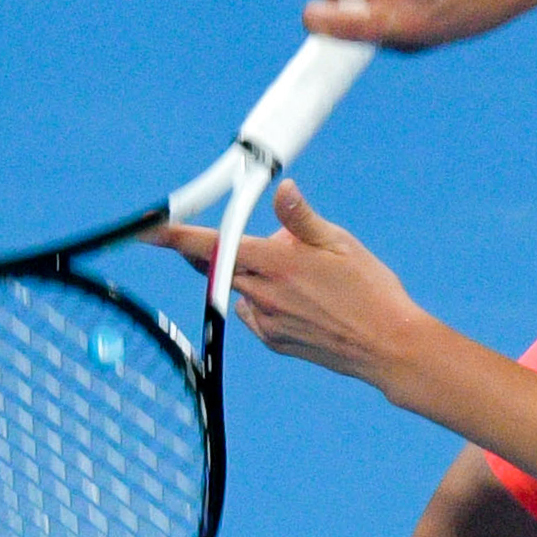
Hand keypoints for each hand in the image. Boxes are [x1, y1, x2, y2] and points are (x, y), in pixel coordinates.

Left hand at [147, 182, 428, 385]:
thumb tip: (282, 190)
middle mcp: (263, 295)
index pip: (212, 246)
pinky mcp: (275, 341)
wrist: (387, 346)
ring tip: (302, 276)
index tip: (149, 229)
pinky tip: (301, 302)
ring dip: (254, 276)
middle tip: (262, 242)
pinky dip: (265, 302)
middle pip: (219, 268)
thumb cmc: (370, 290)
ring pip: (240, 290)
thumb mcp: (340, 244)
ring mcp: (266, 322)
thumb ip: (301, 219)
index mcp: (276, 264)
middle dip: (224, 251)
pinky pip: (254, 315)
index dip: (175, 236)